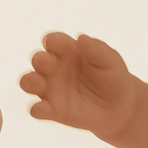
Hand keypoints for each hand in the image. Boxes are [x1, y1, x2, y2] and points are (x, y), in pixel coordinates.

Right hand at [19, 32, 142, 137]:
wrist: (120, 107)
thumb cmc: (113, 77)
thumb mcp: (109, 60)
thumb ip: (96, 49)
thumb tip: (81, 38)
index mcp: (66, 51)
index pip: (52, 41)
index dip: (51, 40)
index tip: (55, 44)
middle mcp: (54, 68)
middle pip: (37, 59)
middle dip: (39, 59)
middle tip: (49, 63)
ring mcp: (51, 89)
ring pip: (28, 82)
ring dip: (29, 81)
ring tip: (39, 83)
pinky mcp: (52, 110)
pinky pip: (36, 109)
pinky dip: (36, 109)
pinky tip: (44, 109)